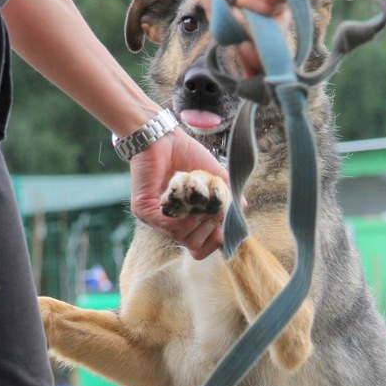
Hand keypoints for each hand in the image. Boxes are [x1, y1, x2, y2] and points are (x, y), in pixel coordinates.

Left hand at [129, 128, 228, 259]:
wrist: (164, 136)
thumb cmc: (188, 155)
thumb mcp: (216, 178)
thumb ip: (227, 198)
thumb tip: (241, 211)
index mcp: (186, 221)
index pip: (199, 249)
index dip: (215, 240)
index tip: (222, 220)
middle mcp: (170, 224)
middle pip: (193, 244)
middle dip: (208, 222)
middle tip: (207, 196)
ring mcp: (155, 220)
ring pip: (181, 235)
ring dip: (194, 207)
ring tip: (193, 182)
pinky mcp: (144, 211)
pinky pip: (168, 223)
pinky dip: (182, 203)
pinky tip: (182, 184)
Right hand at [190, 0, 297, 74]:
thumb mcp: (219, 12)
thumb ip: (234, 38)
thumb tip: (249, 74)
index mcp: (259, 22)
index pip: (265, 48)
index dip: (257, 56)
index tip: (244, 54)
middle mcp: (275, 9)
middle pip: (275, 36)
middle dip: (256, 35)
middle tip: (240, 22)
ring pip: (279, 15)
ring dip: (256, 11)